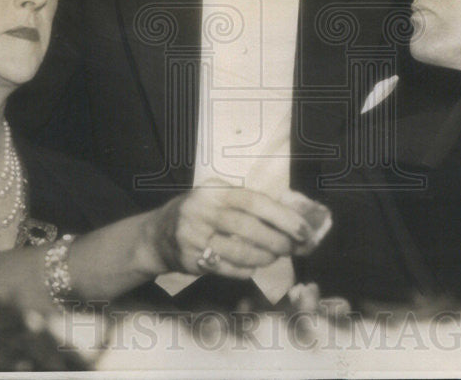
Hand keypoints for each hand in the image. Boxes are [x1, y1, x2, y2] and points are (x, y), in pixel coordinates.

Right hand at [147, 180, 314, 278]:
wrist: (157, 235)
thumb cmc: (200, 214)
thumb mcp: (218, 198)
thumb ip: (249, 204)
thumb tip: (294, 217)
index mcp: (214, 190)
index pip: (254, 200)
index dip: (282, 216)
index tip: (303, 229)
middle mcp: (201, 210)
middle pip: (247, 227)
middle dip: (276, 240)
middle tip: (293, 247)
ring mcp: (193, 236)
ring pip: (238, 251)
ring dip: (263, 256)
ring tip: (274, 256)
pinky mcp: (189, 259)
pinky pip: (226, 268)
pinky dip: (246, 269)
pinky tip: (254, 266)